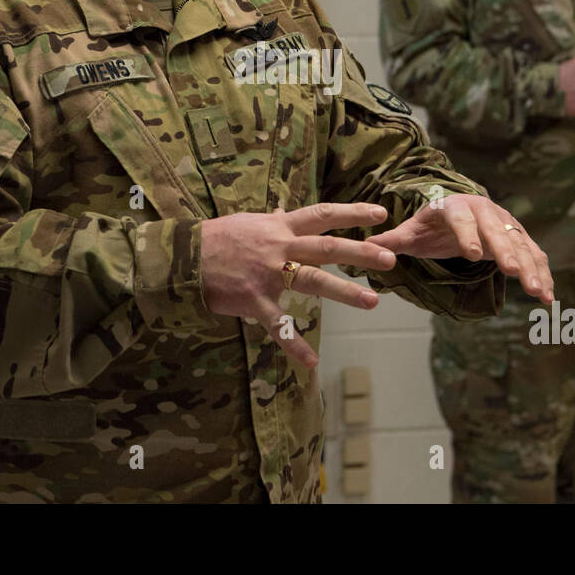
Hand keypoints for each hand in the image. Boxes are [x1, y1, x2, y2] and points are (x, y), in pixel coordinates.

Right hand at [200, 202, 395, 366]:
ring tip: (373, 301)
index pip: (322, 215)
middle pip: (327, 247)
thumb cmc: (217, 239)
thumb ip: (275, 222)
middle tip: (390, 259)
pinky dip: (294, 344)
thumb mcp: (250, 222)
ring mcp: (268, 274)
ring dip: (344, 292)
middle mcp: (279, 247)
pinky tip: (311, 361)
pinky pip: (278, 325)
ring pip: (312, 281)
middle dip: (361, 252)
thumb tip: (289, 213)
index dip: (352, 213)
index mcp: (280, 226)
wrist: (183, 257)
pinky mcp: (254, 300)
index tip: (380, 214)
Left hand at [363, 194, 553, 302]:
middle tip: (515, 273)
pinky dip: (543, 274)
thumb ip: (392, 241)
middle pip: (497, 231)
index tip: (473, 254)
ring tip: (539, 294)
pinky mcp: (518, 238)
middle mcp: (485, 211)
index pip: (462, 219)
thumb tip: (365, 248)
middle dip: (507, 252)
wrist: (457, 209)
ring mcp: (505, 223)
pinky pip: (534, 255)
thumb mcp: (412, 231)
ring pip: (521, 245)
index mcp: (455, 206)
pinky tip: (548, 297)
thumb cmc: (432, 224)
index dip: (468, 236)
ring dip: (532, 268)